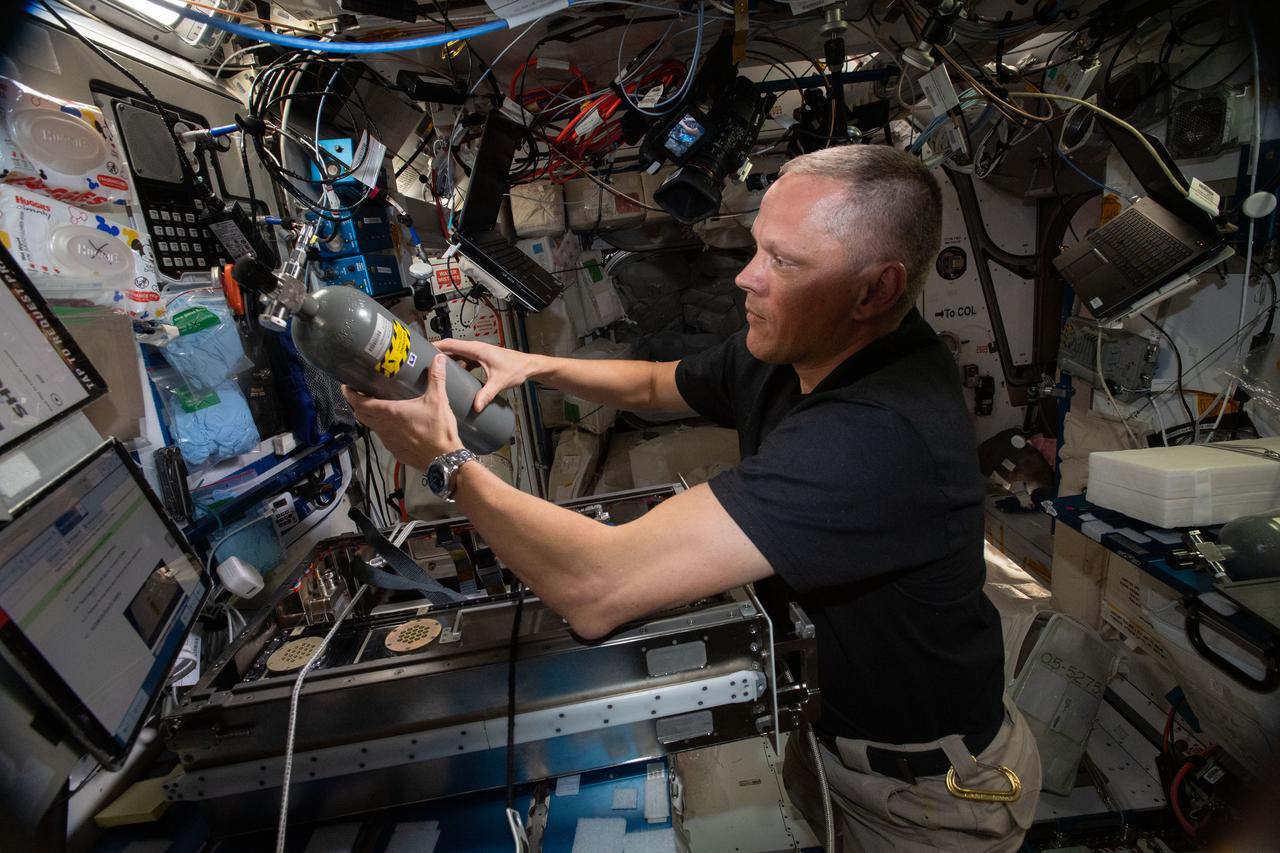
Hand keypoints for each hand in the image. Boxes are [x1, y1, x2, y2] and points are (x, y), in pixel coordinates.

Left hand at [341, 354, 462, 468]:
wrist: (443, 459)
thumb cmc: (437, 430)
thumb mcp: (438, 401)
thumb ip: (436, 379)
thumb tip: (438, 358)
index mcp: (390, 413)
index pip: (360, 403)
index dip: (350, 395)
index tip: (346, 387)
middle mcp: (384, 427)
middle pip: (361, 415)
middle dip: (357, 404)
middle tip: (359, 394)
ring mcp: (388, 440)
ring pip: (371, 426)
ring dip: (369, 416)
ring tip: (376, 406)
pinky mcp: (395, 450)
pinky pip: (382, 437)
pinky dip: (381, 428)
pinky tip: (393, 425)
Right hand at [433, 338, 534, 411]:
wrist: (528, 366)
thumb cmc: (516, 368)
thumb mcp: (499, 382)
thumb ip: (486, 394)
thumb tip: (475, 407)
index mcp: (477, 349)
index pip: (451, 344)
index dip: (436, 346)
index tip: (422, 351)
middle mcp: (476, 349)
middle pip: (452, 349)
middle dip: (438, 354)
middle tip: (423, 364)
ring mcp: (478, 353)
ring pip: (458, 355)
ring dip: (447, 361)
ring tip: (434, 370)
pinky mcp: (481, 359)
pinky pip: (464, 360)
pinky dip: (457, 366)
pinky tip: (453, 376)